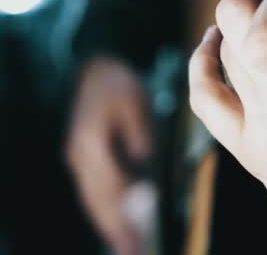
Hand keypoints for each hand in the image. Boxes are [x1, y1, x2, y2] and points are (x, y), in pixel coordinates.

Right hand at [66, 57, 151, 254]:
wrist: (93, 71)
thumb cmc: (117, 83)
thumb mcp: (134, 99)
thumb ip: (140, 129)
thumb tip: (144, 157)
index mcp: (92, 142)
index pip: (110, 186)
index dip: (124, 213)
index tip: (137, 235)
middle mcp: (81, 156)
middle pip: (99, 200)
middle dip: (116, 229)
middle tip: (132, 252)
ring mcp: (80, 160)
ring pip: (95, 200)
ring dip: (110, 225)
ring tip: (128, 248)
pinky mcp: (85, 161)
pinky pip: (95, 193)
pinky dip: (105, 212)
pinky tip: (117, 227)